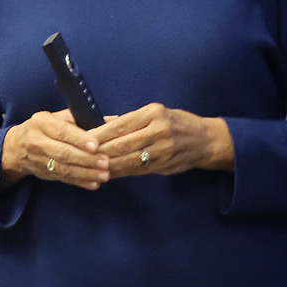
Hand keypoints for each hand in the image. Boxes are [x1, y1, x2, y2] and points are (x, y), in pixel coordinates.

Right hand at [0, 109, 109, 189]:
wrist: (15, 147)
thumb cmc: (43, 127)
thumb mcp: (56, 117)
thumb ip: (80, 118)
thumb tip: (111, 120)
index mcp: (42, 123)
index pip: (62, 131)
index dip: (79, 139)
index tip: (96, 145)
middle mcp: (38, 141)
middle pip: (63, 152)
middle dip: (86, 159)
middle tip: (105, 162)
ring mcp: (39, 159)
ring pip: (64, 168)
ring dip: (86, 173)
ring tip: (104, 175)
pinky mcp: (44, 173)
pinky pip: (63, 178)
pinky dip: (80, 182)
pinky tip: (94, 183)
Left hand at [91, 104, 233, 175]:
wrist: (205, 140)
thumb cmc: (176, 123)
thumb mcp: (156, 113)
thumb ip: (128, 120)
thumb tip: (100, 122)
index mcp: (153, 113)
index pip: (120, 124)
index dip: (100, 134)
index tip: (83, 138)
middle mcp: (159, 130)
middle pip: (122, 143)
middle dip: (100, 151)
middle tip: (81, 155)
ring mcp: (162, 149)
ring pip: (128, 159)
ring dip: (108, 165)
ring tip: (90, 166)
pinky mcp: (163, 165)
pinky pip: (137, 170)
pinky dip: (120, 172)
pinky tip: (108, 173)